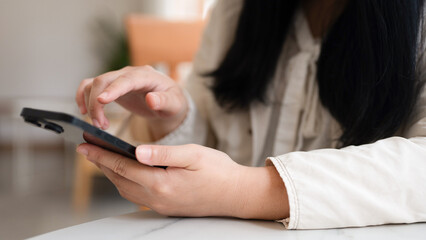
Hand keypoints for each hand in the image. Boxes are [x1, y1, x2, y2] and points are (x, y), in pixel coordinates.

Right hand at [75, 66, 187, 138]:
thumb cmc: (172, 101)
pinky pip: (90, 86)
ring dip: (90, 104)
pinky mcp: (110, 86)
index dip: (113, 89)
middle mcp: (129, 74)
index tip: (101, 100)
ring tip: (99, 124)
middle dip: (96, 104)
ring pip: (93, 84)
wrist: (168, 100)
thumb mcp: (173, 103)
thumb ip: (164, 101)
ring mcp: (118, 79)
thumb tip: (151, 99)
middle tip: (100, 126)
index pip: (126, 80)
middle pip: (103, 81)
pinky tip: (85, 112)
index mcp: (146, 76)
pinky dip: (83, 97)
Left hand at [76, 143, 289, 218]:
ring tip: (103, 159)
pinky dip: (125, 182)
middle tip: (87, 150)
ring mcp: (161, 205)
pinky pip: (137, 195)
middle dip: (101, 164)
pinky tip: (126, 173)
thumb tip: (137, 151)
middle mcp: (157, 198)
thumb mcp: (193, 155)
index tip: (84, 146)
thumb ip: (163, 153)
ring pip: (126, 189)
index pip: (123, 167)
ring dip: (112, 174)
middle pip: (120, 179)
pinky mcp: (166, 206)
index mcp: (162, 184)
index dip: (101, 155)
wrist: (237, 195)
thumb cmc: (218, 172)